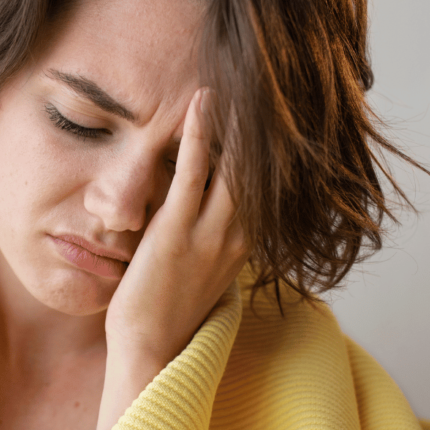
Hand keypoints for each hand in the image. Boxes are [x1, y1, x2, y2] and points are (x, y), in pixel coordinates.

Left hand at [104, 87, 247, 367]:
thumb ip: (212, 240)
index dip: (273, 147)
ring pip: (233, 165)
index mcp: (243, 244)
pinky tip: (201, 103)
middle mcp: (236, 236)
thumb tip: (212, 214)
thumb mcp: (203, 273)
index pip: (267, 185)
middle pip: (260, 169)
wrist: (151, 352)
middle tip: (270, 80)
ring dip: (238, 120)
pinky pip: (193, 174)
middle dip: (266, 125)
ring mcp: (209, 234)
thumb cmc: (169, 315)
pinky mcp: (176, 232)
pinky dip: (199, 136)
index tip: (278, 113)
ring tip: (241, 77)